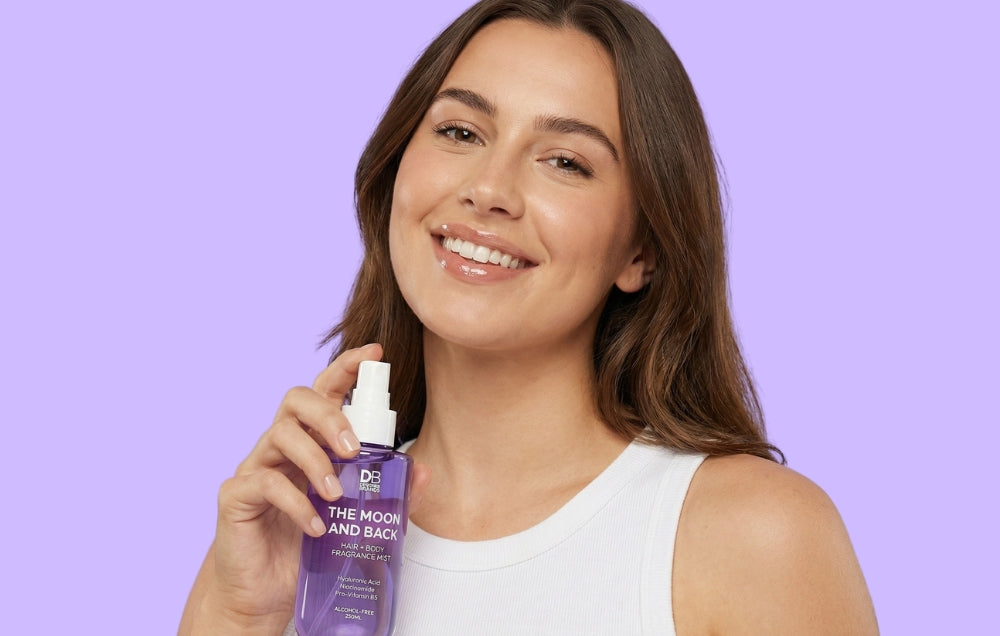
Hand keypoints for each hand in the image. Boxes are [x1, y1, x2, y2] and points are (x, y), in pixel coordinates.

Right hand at [180, 344, 429, 633]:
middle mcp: (281, 446)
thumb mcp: (356, 519)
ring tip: (336, 496)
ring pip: (280, 435)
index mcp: (311, 441)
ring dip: (315, 462)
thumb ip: (390, 494)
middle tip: (354, 449)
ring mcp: (256, 467)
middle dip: (329, 415)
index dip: (347, 366)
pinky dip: (296, 503)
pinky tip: (316, 526)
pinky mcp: (236, 496)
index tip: (375, 354)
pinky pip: (263, 483)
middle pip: (297, 400)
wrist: (264, 597)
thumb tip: (422, 471)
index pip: (325, 390)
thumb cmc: (307, 549)